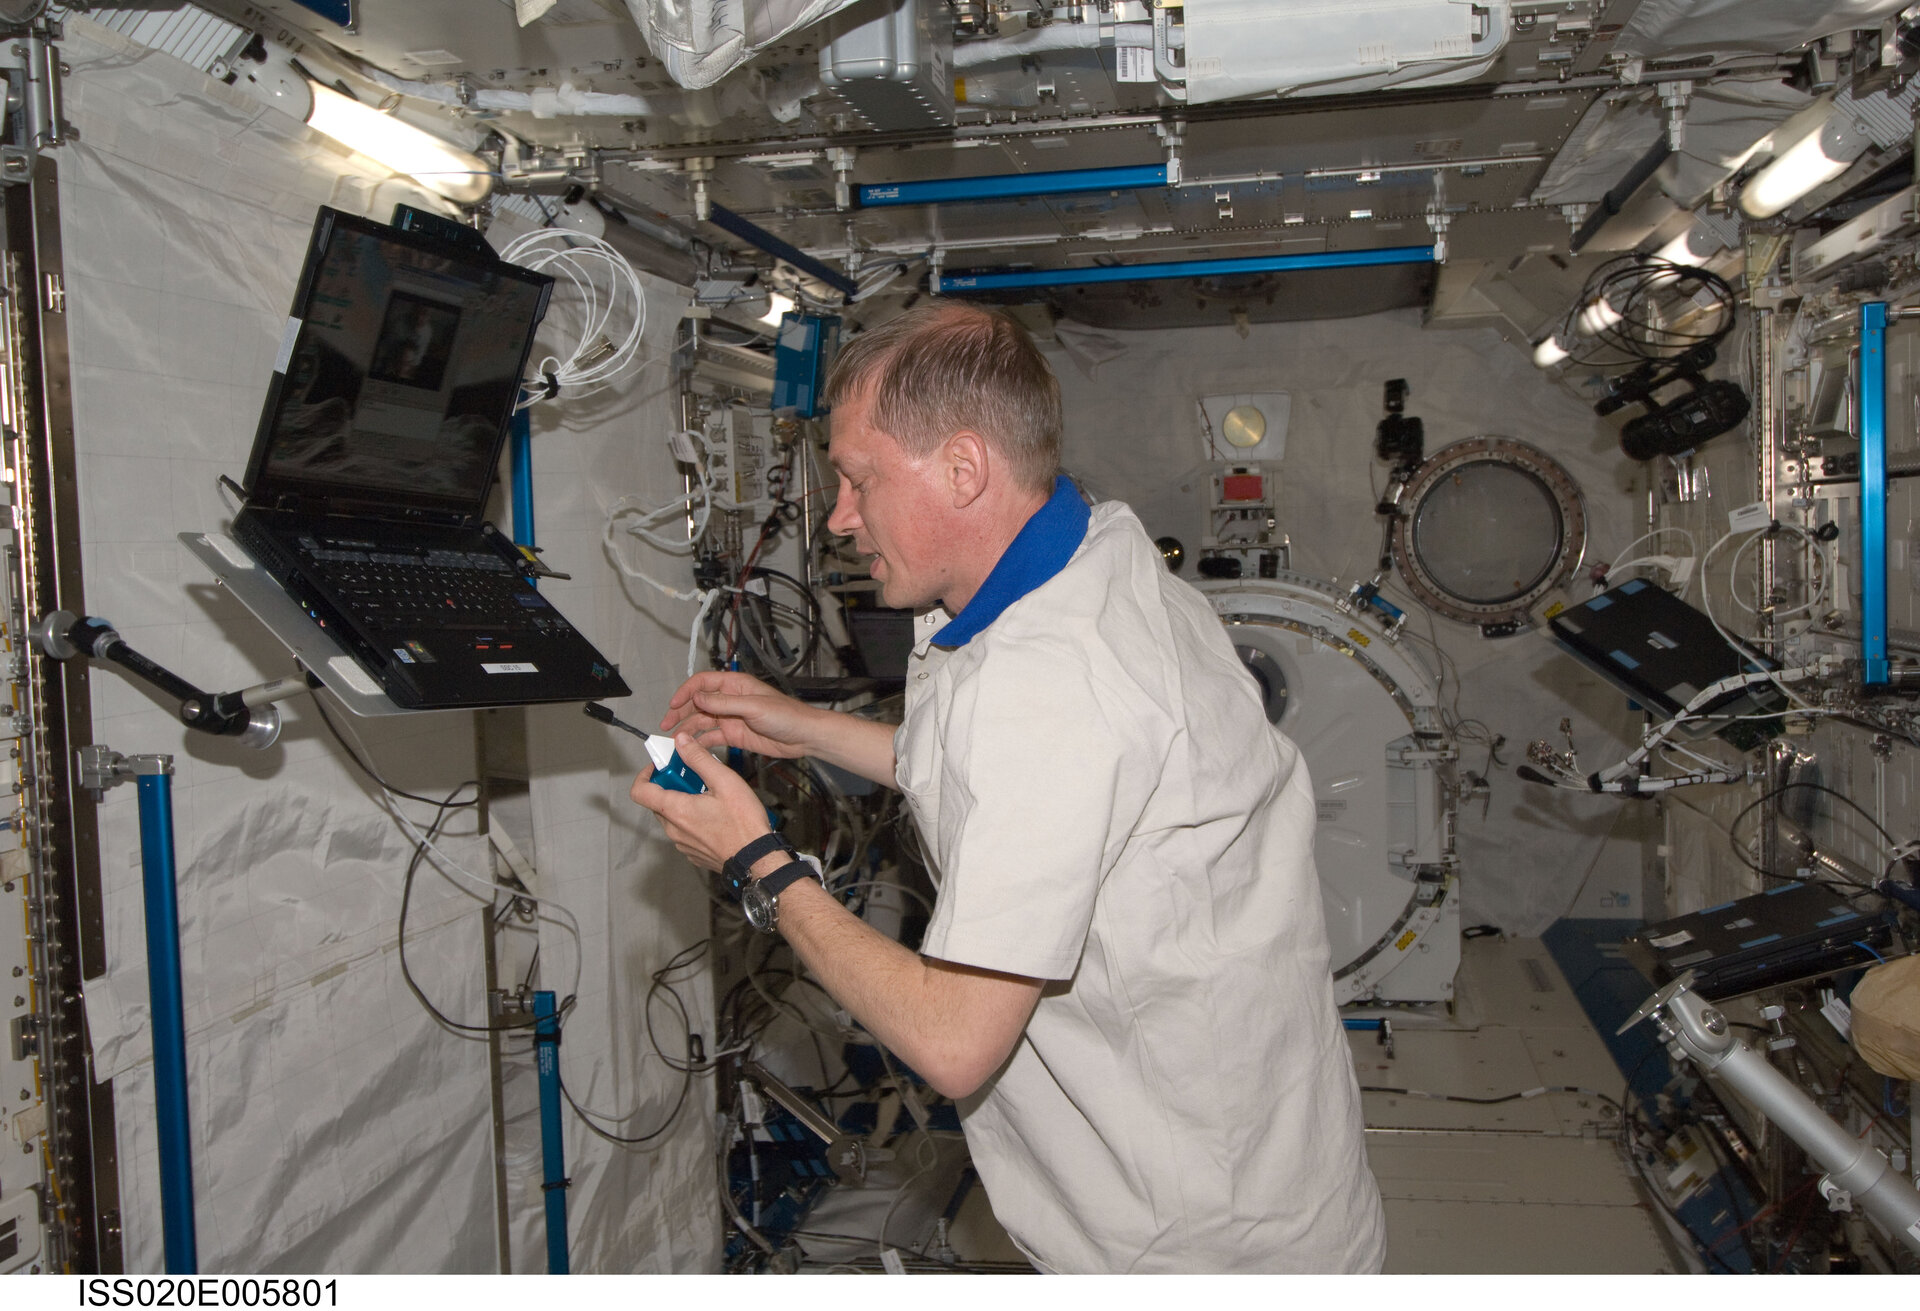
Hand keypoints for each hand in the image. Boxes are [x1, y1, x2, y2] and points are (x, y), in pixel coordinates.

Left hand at [629, 734, 771, 873]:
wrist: (757, 860)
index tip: (661, 767)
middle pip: (659, 802)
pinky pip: (685, 832)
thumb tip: (681, 741)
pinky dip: (693, 820)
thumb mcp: (724, 781)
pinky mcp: (693, 853)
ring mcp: (682, 844)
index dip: (645, 774)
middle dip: (674, 786)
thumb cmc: (744, 823)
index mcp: (676, 810)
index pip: (640, 791)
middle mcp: (674, 829)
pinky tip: (715, 816)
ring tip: (711, 797)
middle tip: (697, 778)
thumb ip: (699, 758)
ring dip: (684, 803)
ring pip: (673, 817)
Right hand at [660, 670, 817, 760]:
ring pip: (702, 721)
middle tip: (665, 724)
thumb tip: (698, 697)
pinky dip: (699, 742)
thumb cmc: (787, 715)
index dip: (686, 692)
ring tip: (673, 740)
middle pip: (698, 703)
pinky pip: (712, 737)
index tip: (673, 705)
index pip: (703, 683)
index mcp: (735, 685)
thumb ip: (724, 703)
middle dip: (680, 712)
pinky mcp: (735, 736)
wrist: (803, 736)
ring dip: (687, 728)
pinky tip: (689, 748)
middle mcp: (730, 700)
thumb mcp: (753, 706)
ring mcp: (731, 718)